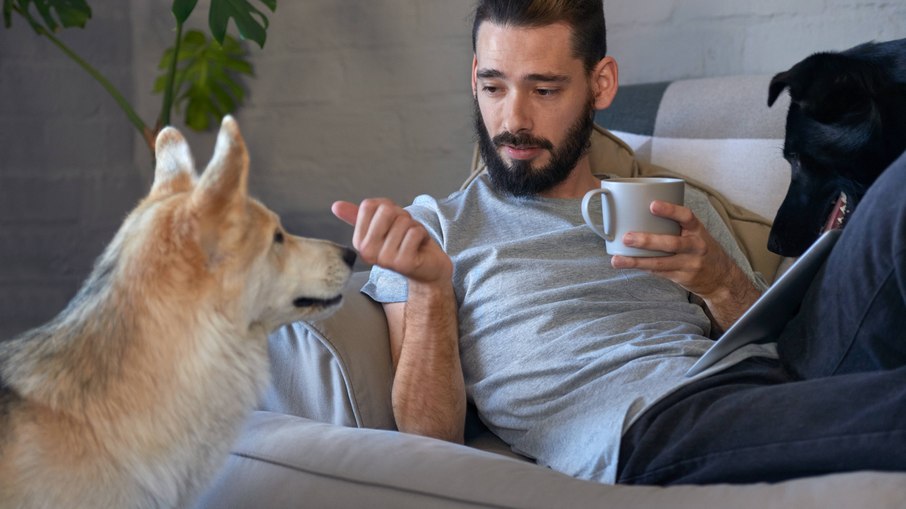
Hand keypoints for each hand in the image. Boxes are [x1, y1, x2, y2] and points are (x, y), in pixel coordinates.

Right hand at [332, 199, 451, 284]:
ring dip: (414, 226)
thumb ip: (359, 215)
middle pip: (386, 211)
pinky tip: (419, 246)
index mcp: (359, 241)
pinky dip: (422, 234)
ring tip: (412, 240)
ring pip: (403, 221)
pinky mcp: (403, 263)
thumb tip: (335, 206)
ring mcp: (384, 259)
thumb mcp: (382, 225)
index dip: (385, 207)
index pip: (368, 205)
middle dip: (401, 216)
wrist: (427, 267)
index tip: (391, 223)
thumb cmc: (403, 242)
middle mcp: (367, 252)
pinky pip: (414, 232)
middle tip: (404, 232)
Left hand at [610, 200, 758, 326]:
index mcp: (698, 230)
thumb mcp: (696, 233)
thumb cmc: (701, 248)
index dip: (670, 210)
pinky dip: (642, 267)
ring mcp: (689, 264)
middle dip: (647, 241)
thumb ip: (676, 224)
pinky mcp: (682, 277)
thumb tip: (641, 210)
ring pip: (660, 262)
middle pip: (671, 243)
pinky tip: (627, 265)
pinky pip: (659, 272)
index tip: (652, 205)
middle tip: (627, 237)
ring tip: (617, 260)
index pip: (686, 216)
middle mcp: (695, 247)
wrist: (722, 278)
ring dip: (637, 261)